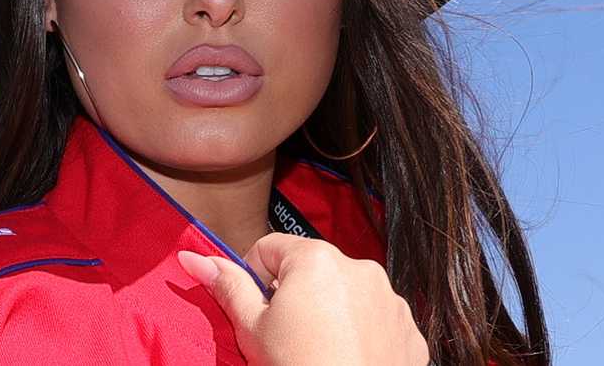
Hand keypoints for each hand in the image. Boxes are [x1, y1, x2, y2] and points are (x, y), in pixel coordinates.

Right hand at [177, 233, 429, 365]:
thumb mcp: (251, 330)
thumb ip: (226, 286)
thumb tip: (193, 257)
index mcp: (316, 259)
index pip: (269, 248)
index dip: (253, 279)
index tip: (255, 312)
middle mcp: (359, 268)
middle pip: (310, 270)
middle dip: (293, 297)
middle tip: (283, 338)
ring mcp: (390, 299)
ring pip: (345, 294)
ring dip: (328, 314)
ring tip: (317, 353)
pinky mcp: (410, 330)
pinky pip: (376, 319)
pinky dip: (360, 335)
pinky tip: (346, 361)